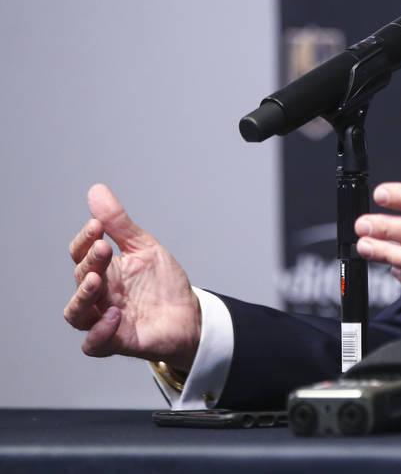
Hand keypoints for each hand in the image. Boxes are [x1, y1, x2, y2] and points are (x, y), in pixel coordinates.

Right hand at [64, 184, 201, 369]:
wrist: (189, 315)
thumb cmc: (162, 283)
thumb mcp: (144, 248)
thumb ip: (120, 224)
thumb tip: (96, 190)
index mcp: (104, 270)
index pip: (80, 254)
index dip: (84, 240)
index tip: (97, 225)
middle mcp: (100, 295)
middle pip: (80, 278)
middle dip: (90, 262)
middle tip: (104, 248)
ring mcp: (105, 319)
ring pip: (76, 314)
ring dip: (82, 297)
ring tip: (96, 280)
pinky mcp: (118, 342)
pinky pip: (95, 344)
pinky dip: (100, 331)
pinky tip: (114, 314)